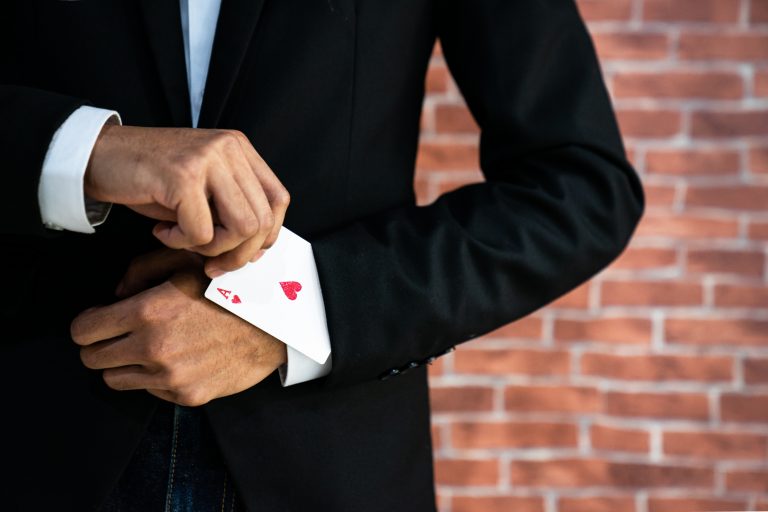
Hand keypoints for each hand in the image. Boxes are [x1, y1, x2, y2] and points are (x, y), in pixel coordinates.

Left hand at [70, 250, 287, 406]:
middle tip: (120, 334)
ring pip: (115, 379)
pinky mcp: (185, 396)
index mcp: (148, 311)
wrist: (273, 325)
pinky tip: (177, 358)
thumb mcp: (186, 263)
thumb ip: (141, 269)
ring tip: (149, 346)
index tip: (100, 319)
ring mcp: (169, 376)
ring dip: (124, 363)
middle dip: (101, 344)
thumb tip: (116, 293)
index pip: (84, 331)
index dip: (88, 323)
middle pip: (92, 359)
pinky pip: (149, 390)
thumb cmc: (230, 290)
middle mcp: (153, 348)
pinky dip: (154, 377)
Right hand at [85, 125, 289, 276]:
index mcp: (239, 148)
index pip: (278, 200)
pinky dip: (181, 244)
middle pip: (262, 220)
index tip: (243, 254)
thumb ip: (232, 209)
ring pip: (241, 228)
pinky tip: (162, 232)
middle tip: (212, 264)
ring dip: (213, 249)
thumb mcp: (202, 189)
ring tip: (185, 242)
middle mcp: (228, 148)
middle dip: (239, 255)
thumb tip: (258, 251)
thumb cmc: (151, 180)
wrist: (98, 157)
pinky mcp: (182, 176)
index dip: (267, 236)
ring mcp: (207, 159)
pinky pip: (201, 232)